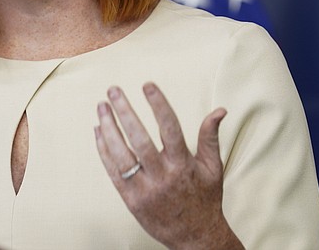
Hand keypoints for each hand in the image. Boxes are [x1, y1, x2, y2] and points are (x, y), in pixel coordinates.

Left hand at [94, 82, 243, 249]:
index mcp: (184, 164)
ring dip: (109, 128)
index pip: (170, 128)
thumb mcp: (213, 168)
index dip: (158, 105)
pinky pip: (113, 172)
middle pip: (140, 139)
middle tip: (113, 90)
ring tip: (101, 107)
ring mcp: (145, 189)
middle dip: (125, 111)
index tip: (147, 85)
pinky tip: (98, 131)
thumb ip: (210, 137)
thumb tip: (219, 110)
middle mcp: (163, 176)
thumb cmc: (205, 199)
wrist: (195, 238)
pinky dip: (104, 150)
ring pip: (122, 155)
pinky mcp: (131, 200)